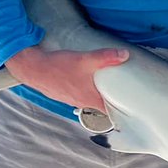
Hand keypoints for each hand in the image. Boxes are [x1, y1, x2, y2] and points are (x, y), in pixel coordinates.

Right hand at [5, 45, 128, 112]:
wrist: (33, 68)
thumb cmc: (59, 67)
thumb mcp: (85, 60)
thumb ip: (106, 57)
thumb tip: (124, 55)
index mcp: (90, 99)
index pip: (111, 112)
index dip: (122, 111)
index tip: (133, 108)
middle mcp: (82, 102)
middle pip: (102, 106)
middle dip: (113, 100)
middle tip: (125, 92)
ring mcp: (72, 99)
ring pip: (91, 99)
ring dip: (99, 94)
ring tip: (110, 85)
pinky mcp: (64, 93)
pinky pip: (80, 94)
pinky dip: (87, 89)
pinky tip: (89, 79)